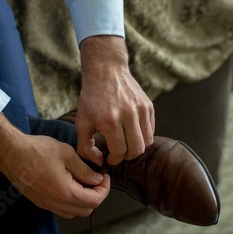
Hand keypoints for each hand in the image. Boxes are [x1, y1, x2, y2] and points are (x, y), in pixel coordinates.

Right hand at [0, 114, 110, 218]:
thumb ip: (85, 170)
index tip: (105, 176)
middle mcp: (56, 203)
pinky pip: (61, 209)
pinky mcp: (39, 202)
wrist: (11, 152)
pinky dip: (70, 201)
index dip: (105, 189)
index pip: (95, 200)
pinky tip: (68, 184)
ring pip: (73, 212)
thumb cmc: (37, 150)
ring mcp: (46, 205)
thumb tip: (98, 180)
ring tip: (82, 181)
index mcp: (65, 192)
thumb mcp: (67, 154)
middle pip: (86, 210)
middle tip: (95, 179)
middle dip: (95, 196)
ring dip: (82, 201)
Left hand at [76, 35, 154, 166]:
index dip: (115, 159)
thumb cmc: (91, 98)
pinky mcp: (148, 105)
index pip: (120, 151)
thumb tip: (99, 162)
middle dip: (127, 157)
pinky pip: (151, 130)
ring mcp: (141, 109)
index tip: (109, 158)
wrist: (106, 71)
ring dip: (137, 148)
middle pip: (136, 150)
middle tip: (118, 153)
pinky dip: (143, 136)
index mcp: (110, 120)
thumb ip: (85, 146)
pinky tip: (131, 132)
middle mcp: (128, 114)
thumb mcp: (82, 121)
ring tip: (126, 144)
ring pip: (147, 142)